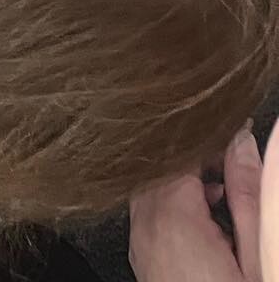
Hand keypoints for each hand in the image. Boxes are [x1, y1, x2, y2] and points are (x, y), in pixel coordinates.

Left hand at [129, 131, 263, 281]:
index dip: (211, 139)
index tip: (236, 134)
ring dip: (186, 185)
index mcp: (174, 218)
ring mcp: (140, 246)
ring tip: (225, 199)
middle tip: (231, 164)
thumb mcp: (255, 254)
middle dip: (198, 161)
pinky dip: (174, 208)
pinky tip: (208, 225)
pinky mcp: (143, 262)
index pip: (182, 152)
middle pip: (164, 168)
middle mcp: (146, 228)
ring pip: (154, 189)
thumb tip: (242, 144)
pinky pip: (150, 216)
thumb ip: (247, 195)